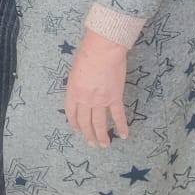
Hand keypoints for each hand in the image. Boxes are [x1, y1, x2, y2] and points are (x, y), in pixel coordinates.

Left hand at [65, 31, 128, 147]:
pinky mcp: (115, 97)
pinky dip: (121, 126)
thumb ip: (77, 84)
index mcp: (73, 91)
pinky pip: (118, 115)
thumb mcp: (75, 70)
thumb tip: (81, 90)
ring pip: (100, 123)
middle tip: (91, 143)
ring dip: (101, 136)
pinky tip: (123, 135)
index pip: (71, 113)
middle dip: (88, 134)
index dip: (74, 123)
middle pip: (85, 122)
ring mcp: (100, 100)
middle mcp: (85, 99)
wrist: (103, 50)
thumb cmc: (87, 53)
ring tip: (104, 145)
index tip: (77, 129)